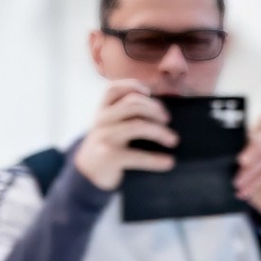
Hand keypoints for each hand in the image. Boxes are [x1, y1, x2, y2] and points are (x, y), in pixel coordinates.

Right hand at [71, 79, 177, 195]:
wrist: (87, 174)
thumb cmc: (106, 147)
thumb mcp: (109, 126)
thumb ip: (124, 114)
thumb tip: (160, 109)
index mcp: (101, 110)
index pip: (113, 89)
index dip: (133, 86)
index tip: (149, 93)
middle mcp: (101, 120)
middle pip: (132, 104)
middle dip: (155, 109)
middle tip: (167, 120)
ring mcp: (105, 138)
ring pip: (138, 125)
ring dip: (160, 131)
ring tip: (173, 140)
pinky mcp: (110, 156)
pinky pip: (138, 155)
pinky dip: (156, 159)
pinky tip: (169, 162)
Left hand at [235, 108, 260, 227]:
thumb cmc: (257, 178)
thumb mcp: (247, 163)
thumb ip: (243, 151)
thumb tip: (229, 151)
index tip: (260, 118)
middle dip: (254, 148)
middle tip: (241, 161)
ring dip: (251, 172)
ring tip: (237, 183)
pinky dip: (255, 183)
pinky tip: (244, 191)